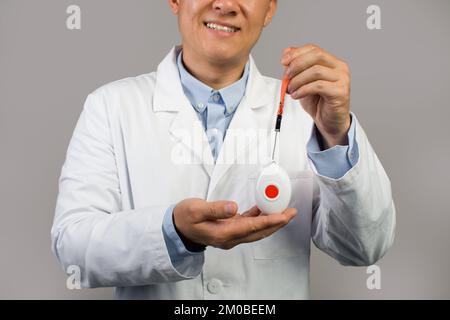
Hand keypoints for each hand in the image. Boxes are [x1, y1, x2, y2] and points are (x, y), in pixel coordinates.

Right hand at [173, 198, 296, 249]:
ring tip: (283, 211)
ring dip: (270, 222)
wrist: (176, 228)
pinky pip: (248, 226)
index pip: (253, 227)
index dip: (271, 221)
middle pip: (260, 232)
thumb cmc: (184, 218)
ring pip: (256, 230)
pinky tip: (263, 210)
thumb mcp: (196, 210)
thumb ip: (215, 209)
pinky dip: (258, 218)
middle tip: (291, 213)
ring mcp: (230, 235)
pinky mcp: (229, 230)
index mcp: (223, 233)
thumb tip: (233, 207)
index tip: (284, 215)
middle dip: (277, 223)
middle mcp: (230, 237)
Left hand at [281, 44, 350, 148]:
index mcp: (332, 62)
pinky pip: (318, 86)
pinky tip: (296, 95)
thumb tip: (287, 53)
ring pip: (316, 71)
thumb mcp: (303, 82)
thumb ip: (297, 68)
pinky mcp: (340, 92)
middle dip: (297, 64)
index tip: (283, 61)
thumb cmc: (318, 102)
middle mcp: (340, 68)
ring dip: (298, 80)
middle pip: (316, 55)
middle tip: (286, 76)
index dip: (297, 53)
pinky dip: (303, 90)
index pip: (314, 49)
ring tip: (290, 89)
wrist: (329, 122)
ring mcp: (342, 79)